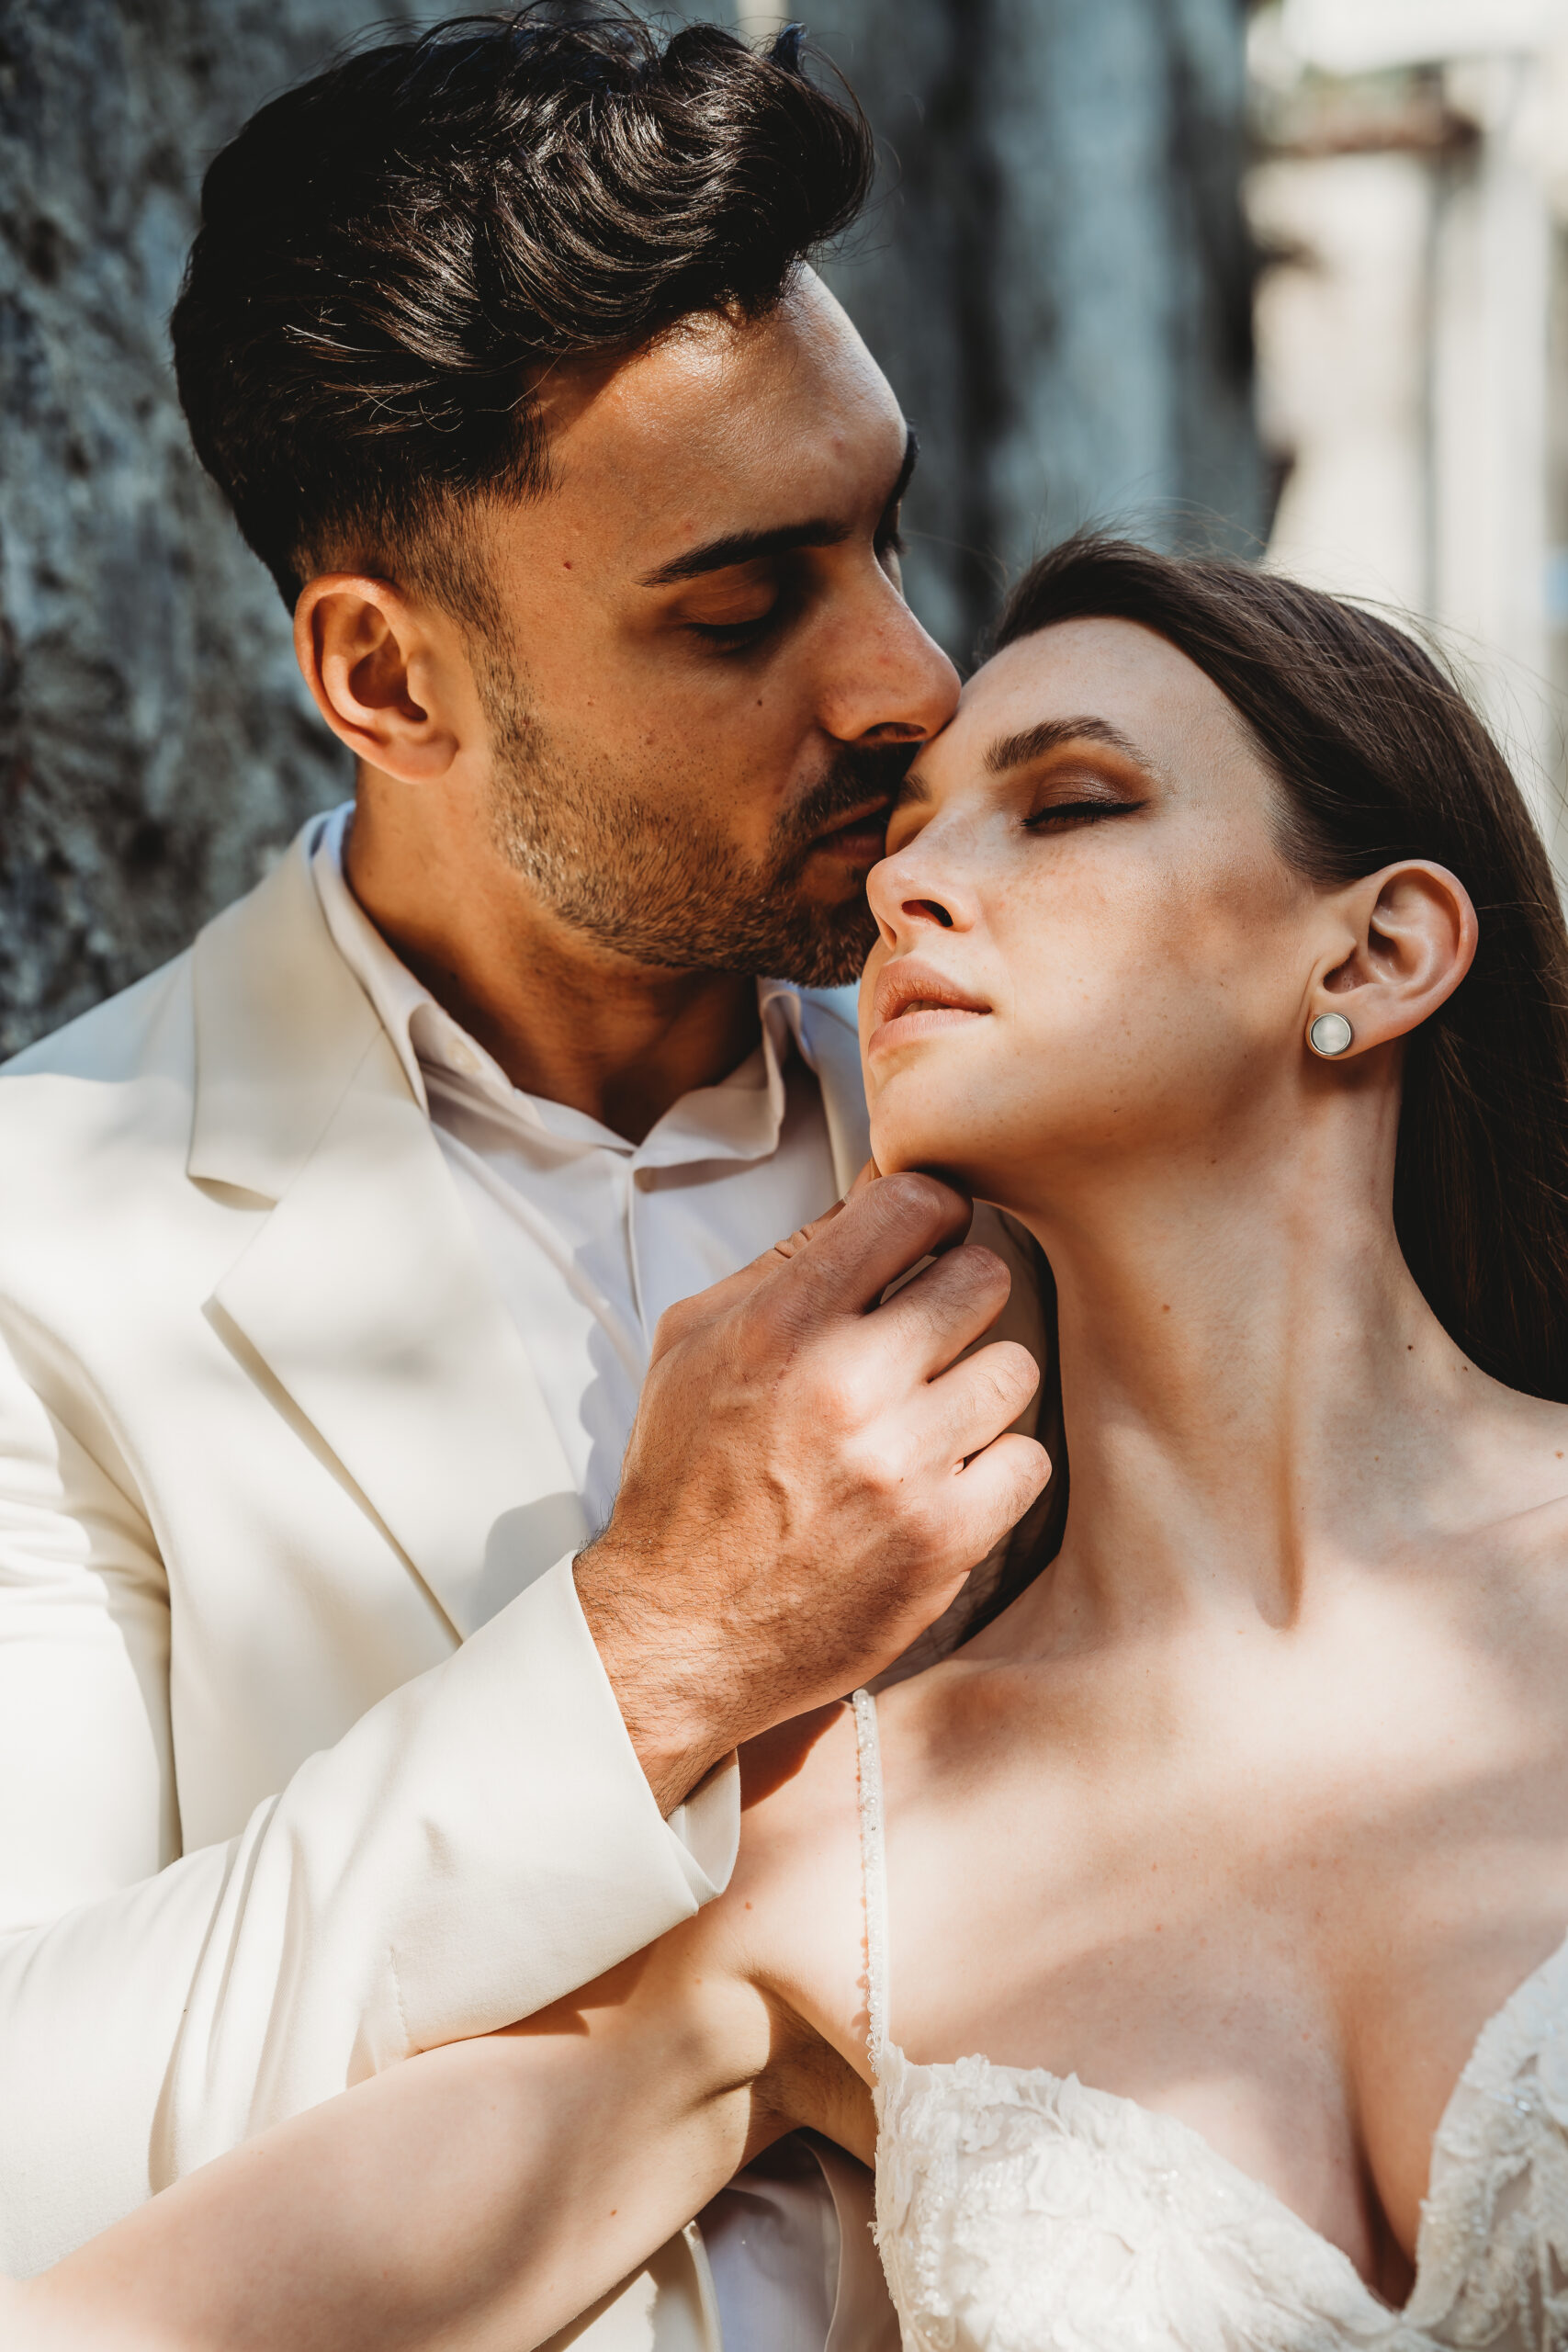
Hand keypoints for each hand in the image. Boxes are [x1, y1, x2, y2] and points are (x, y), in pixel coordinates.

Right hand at [574, 1174, 1046, 1811]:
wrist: (682, 1628)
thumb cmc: (687, 1478)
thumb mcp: (695, 1341)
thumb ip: (788, 1260)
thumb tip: (880, 1190)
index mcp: (780, 1322)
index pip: (912, 1202)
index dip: (933, 1211)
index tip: (929, 1238)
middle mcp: (846, 1384)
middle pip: (983, 1276)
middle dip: (959, 1298)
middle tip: (929, 1334)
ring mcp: (902, 1464)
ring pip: (1013, 1367)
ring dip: (978, 1385)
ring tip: (930, 1414)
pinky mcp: (943, 1537)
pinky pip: (1027, 1458)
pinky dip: (994, 1467)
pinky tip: (943, 1477)